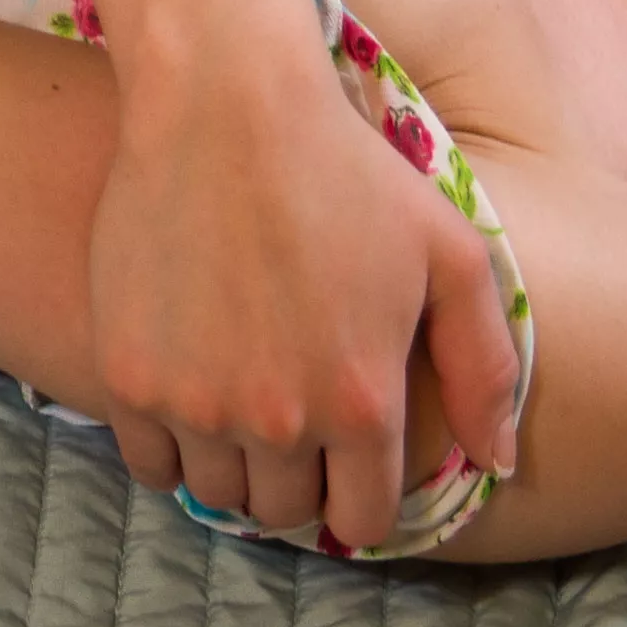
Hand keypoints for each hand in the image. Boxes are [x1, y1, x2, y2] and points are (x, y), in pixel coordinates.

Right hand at [79, 43, 523, 552]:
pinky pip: (151, 464)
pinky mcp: (130, 376)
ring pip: (218, 494)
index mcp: (361, 402)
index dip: (360, 498)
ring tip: (243, 412)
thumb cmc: (349, 171)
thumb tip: (497, 461)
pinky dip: (172, 449)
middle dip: (299, 482)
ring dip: (236, 466)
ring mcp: (196, 404)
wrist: (225, 107)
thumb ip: (484, 367)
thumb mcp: (451, 254)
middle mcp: (278, 420)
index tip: (349, 466)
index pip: (362, 519)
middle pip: (285, 510)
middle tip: (295, 427)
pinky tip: (191, 399)